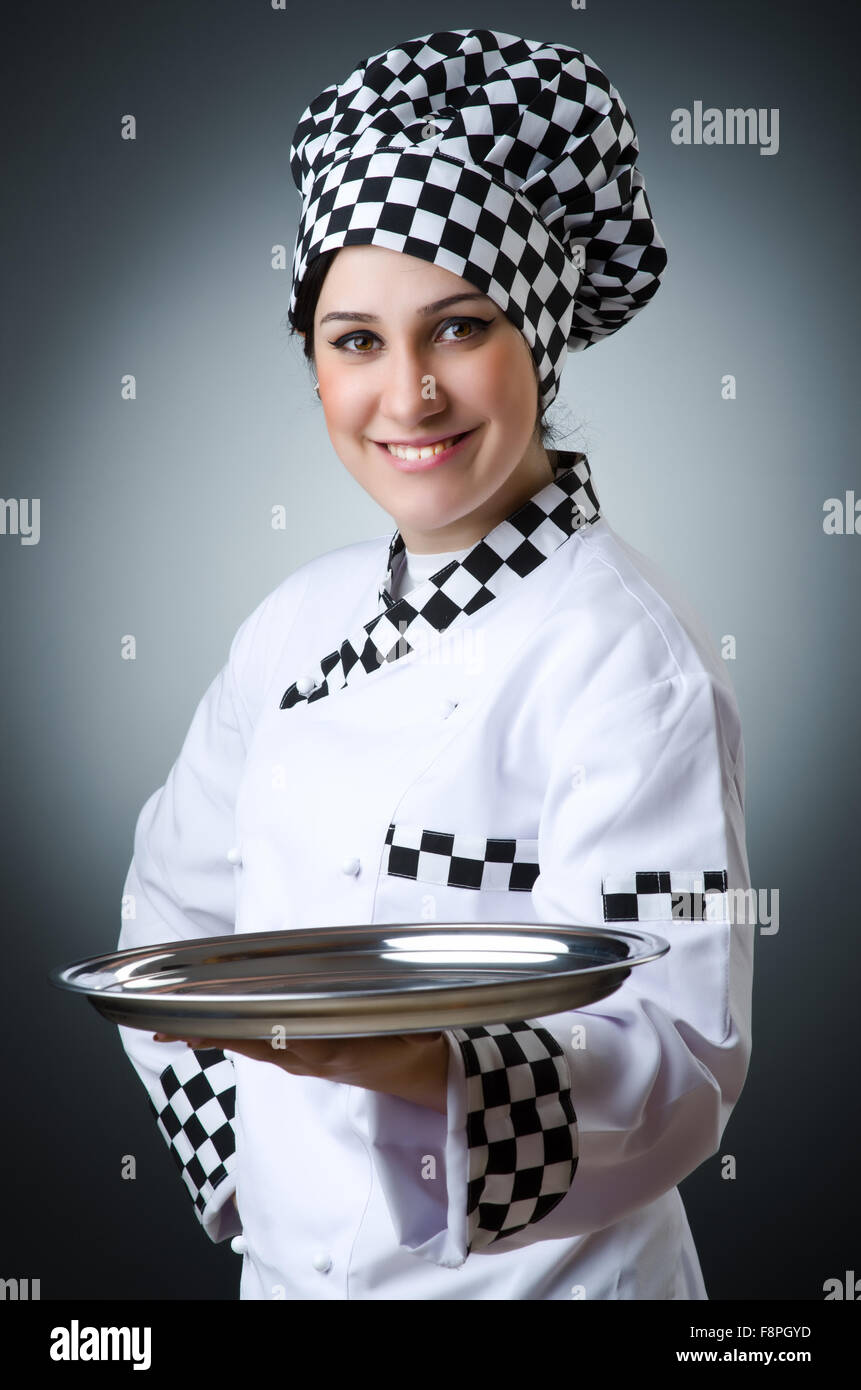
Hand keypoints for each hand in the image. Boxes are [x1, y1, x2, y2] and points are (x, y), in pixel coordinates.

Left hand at [152, 1029, 449, 1113]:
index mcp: (328, 1049)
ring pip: (254, 1047)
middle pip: (250, 1043)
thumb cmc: (414, 1043)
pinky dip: (240, 1040)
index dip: (232, 1030)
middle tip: (169, 1032)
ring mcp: (308, 1063)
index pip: (271, 1036)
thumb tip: (365, 1001)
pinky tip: (222, 1035)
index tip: (199, 1024)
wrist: (427, 1078)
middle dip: (209, 1035)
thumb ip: (381, 1015)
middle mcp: (310, 1059)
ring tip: (182, 1034)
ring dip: (219, 1038)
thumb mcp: (402, 1024)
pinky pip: (268, 1049)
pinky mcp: (311, 1062)